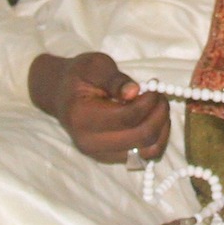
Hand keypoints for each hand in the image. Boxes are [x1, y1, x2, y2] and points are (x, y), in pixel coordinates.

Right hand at [29, 51, 168, 165]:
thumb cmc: (79, 76)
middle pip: (141, 136)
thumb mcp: (94, 66)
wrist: (62, 94)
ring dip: (161, 127)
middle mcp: (90, 142)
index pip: (127, 117)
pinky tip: (153, 119)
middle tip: (160, 95)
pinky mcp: (111, 158)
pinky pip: (145, 155)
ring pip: (148, 150)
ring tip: (158, 106)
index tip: (154, 85)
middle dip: (159, 113)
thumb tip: (134, 91)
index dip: (148, 101)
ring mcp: (101, 154)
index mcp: (83, 117)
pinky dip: (157, 138)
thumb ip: (114, 79)